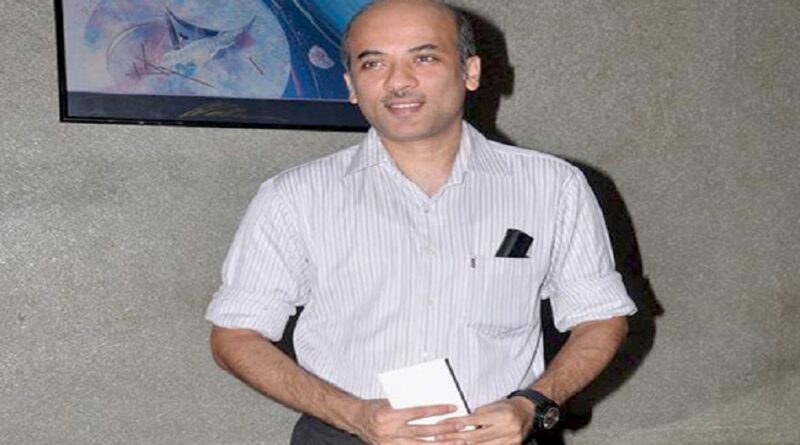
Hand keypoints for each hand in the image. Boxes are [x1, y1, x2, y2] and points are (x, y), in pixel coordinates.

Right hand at [352, 399, 468, 443]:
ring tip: (458, 441)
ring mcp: (390, 444)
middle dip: (445, 429)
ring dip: (442, 444)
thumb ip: (409, 404)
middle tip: (461, 425)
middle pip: (423, 432)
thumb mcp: (390, 401)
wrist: (356, 419)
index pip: (419, 412)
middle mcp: (389, 431)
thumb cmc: (374, 407)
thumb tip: (434, 405)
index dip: (437, 410)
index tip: (453, 408)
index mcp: (389, 415)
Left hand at [436, 398, 534, 444]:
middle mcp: (507, 429)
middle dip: (456, 438)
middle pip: (476, 437)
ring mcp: (510, 441)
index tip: (444, 424)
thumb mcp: (492, 406)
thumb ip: (477, 416)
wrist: (527, 412)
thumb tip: (460, 423)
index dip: (458, 423)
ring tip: (449, 444)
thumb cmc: (508, 407)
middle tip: (441, 438)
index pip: (475, 420)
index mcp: (502, 416)